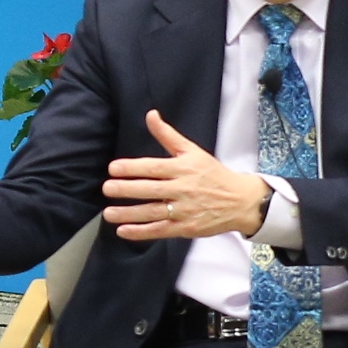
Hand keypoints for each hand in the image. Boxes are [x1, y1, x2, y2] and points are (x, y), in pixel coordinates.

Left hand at [105, 111, 271, 241]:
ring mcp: (185, 210)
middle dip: (126, 189)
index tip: (113, 169)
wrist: (241, 201)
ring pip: (152, 212)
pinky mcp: (187, 228)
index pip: (154, 167)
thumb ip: (168, 135)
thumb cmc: (213, 174)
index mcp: (183, 168)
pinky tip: (124, 231)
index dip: (132, 168)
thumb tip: (150, 115)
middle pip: (151, 190)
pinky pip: (161, 230)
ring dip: (129, 214)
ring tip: (109, 213)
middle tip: (106, 189)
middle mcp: (183, 189)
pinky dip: (142, 232)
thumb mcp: (192, 151)